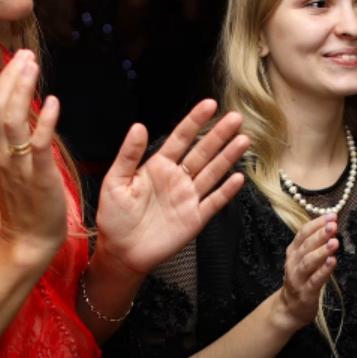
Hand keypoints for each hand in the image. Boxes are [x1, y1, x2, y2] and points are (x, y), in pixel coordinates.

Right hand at [0, 49, 67, 268]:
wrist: (27, 239)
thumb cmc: (23, 202)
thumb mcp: (9, 165)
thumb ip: (11, 138)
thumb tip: (21, 109)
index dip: (5, 79)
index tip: (18, 58)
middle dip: (11, 76)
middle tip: (26, 53)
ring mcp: (16, 165)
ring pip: (13, 119)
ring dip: (23, 89)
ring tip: (34, 65)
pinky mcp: (38, 176)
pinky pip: (39, 144)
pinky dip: (44, 121)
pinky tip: (52, 102)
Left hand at [95, 99, 248, 277]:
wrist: (120, 252)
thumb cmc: (113, 218)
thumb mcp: (114, 181)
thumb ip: (128, 155)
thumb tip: (138, 126)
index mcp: (158, 166)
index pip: (180, 138)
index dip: (195, 121)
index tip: (209, 105)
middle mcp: (177, 179)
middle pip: (202, 152)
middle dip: (219, 135)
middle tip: (236, 118)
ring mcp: (188, 198)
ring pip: (212, 173)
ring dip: (228, 157)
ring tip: (243, 140)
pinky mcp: (194, 219)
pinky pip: (214, 202)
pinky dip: (226, 190)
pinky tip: (238, 177)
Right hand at [273, 213, 338, 330]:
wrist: (290, 308)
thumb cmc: (301, 279)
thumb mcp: (303, 258)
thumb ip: (314, 244)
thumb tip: (331, 225)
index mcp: (293, 252)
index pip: (303, 233)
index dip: (317, 223)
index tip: (331, 215)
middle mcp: (293, 263)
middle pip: (306, 246)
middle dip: (320, 234)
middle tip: (333, 225)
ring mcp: (298, 278)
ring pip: (308, 262)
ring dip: (322, 251)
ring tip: (334, 242)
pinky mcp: (306, 292)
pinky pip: (315, 280)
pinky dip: (323, 270)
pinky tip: (333, 262)